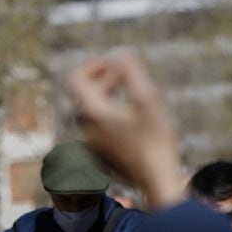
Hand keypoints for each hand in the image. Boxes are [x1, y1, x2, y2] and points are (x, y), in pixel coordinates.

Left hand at [66, 51, 184, 208]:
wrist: (157, 179)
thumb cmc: (155, 138)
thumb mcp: (148, 98)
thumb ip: (131, 72)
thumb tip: (119, 53)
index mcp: (93, 113)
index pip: (74, 79)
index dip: (92, 65)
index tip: (113, 63)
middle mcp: (86, 128)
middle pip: (84, 95)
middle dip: (104, 79)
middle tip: (130, 77)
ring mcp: (91, 144)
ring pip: (92, 111)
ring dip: (109, 97)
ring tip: (135, 98)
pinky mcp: (100, 155)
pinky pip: (99, 127)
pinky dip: (111, 115)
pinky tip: (134, 120)